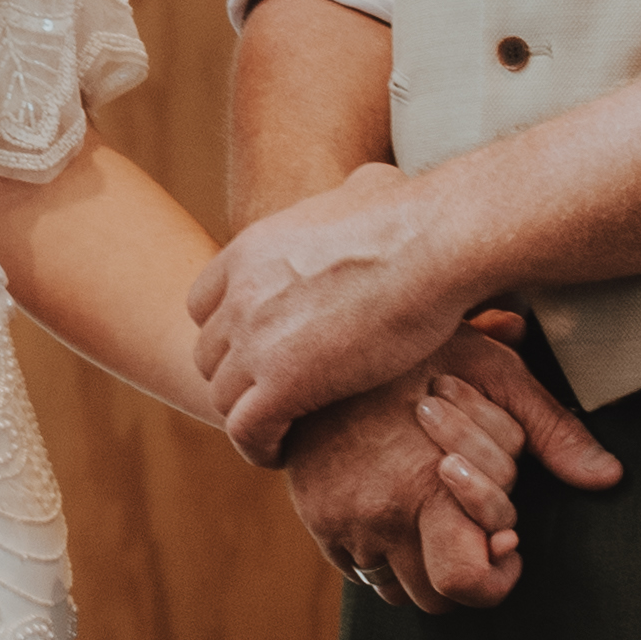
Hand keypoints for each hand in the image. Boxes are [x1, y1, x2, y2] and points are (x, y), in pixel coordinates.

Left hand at [193, 161, 485, 460]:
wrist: (437, 243)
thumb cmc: (420, 217)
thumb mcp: (365, 189)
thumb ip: (348, 198)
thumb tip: (369, 186)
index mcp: (250, 250)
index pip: (203, 303)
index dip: (230, 332)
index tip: (261, 354)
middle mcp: (240, 293)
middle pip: (209, 353)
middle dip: (237, 377)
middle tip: (273, 398)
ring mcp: (254, 339)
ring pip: (223, 396)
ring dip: (250, 416)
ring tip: (281, 432)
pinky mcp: (281, 383)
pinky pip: (246, 430)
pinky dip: (260, 447)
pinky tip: (284, 453)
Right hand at [285, 323, 620, 615]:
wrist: (316, 337)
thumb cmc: (414, 348)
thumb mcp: (492, 372)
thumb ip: (550, 430)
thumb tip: (608, 477)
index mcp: (425, 487)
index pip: (464, 583)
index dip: (496, 577)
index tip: (506, 542)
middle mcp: (378, 517)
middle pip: (435, 598)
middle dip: (463, 568)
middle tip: (472, 521)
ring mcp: (339, 524)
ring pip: (396, 589)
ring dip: (422, 561)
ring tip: (432, 508)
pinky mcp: (314, 520)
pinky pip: (357, 567)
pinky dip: (382, 548)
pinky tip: (395, 500)